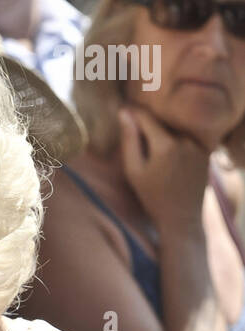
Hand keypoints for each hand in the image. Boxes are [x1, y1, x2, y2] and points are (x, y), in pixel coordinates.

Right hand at [118, 105, 209, 232]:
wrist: (181, 218)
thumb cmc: (153, 198)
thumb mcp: (134, 171)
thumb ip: (129, 141)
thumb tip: (124, 113)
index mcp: (166, 145)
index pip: (146, 117)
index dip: (133, 113)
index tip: (124, 112)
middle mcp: (185, 140)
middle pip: (162, 123)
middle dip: (148, 126)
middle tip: (136, 135)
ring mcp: (198, 145)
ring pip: (175, 130)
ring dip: (163, 134)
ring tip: (153, 150)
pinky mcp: (205, 152)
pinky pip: (186, 139)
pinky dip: (177, 143)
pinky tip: (170, 160)